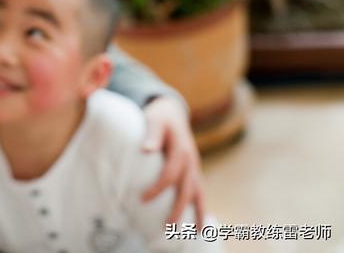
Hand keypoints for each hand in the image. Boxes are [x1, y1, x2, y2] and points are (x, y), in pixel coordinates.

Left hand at [141, 96, 204, 226]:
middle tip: (168, 226)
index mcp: (181, 150)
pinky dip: (200, 204)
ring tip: (197, 232)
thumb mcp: (154, 119)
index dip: (158, 188)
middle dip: (179, 208)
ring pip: (199, 191)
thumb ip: (151, 134)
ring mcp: (194, 165)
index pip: (170, 175)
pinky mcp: (193, 169)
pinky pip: (199, 189)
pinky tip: (200, 219)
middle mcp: (191, 160)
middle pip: (187, 188)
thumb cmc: (159, 116)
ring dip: (198, 211)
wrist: (172, 111)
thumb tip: (146, 149)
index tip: (142, 199)